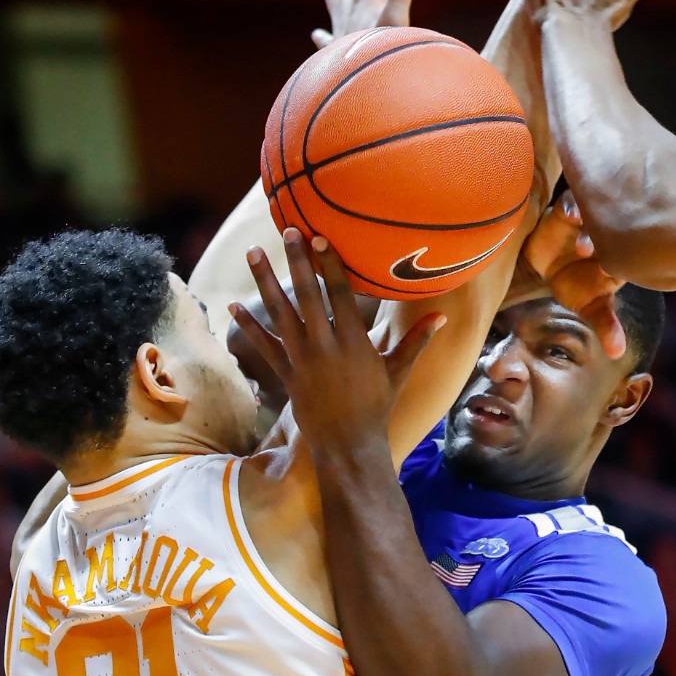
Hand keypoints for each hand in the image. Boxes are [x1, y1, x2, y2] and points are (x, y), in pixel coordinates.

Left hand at [229, 229, 444, 450]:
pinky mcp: (285, 373)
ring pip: (280, 313)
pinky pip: (264, 344)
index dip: (330, 265)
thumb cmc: (377, 406)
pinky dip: (248, 326)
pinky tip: (233, 306)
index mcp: (354, 341)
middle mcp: (325, 345)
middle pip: (307, 295)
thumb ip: (416, 340)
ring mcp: (301, 359)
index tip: (320, 238)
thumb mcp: (398, 371)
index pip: (341, 294)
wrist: (348, 443)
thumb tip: (442, 316)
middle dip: (297, 261)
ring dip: (265, 281)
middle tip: (288, 231)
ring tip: (254, 253)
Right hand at [512, 192, 625, 358]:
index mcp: (623, 252)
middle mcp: (611, 232)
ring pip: (597, 206)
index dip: (622, 256)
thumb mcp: (590, 305)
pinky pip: (573, 197)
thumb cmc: (574, 283)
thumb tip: (617, 352)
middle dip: (603, 232)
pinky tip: (568, 214)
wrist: (544, 266)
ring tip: (576, 223)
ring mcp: (591, 217)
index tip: (605, 269)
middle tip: (586, 250)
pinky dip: (572, 203)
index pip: (632, 249)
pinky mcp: (567, 207)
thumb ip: (605, 325)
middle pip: (618, 223)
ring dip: (588, 212)